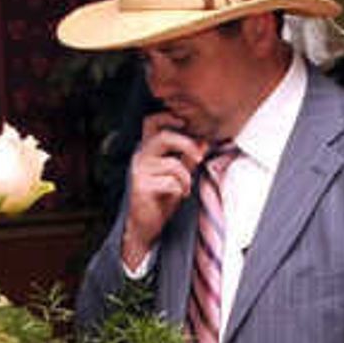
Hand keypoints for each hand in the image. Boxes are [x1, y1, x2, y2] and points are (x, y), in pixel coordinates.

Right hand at [121, 116, 203, 260]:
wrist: (144, 225)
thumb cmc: (161, 199)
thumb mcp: (178, 176)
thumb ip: (189, 159)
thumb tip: (204, 142)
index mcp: (147, 149)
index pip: (151, 122)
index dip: (167, 117)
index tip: (185, 124)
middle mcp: (140, 156)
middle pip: (164, 137)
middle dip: (187, 144)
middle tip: (200, 156)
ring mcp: (139, 171)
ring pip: (172, 164)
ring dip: (186, 178)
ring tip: (186, 188)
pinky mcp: (141, 187)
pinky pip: (170, 182)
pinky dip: (180, 190)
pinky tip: (178, 196)